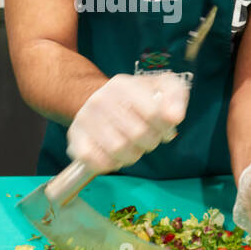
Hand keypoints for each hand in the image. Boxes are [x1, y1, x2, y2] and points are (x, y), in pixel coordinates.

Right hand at [67, 72, 188, 174]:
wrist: (94, 100)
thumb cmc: (135, 98)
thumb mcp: (159, 87)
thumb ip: (175, 97)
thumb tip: (175, 117)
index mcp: (123, 85)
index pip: (153, 113)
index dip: (164, 127)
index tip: (164, 128)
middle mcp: (100, 99)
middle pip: (137, 134)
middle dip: (150, 142)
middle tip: (148, 139)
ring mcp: (85, 119)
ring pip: (118, 150)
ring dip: (132, 155)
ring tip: (132, 147)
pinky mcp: (75, 139)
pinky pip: (96, 161)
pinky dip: (111, 164)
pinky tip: (114, 156)